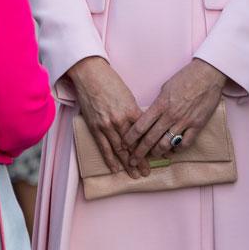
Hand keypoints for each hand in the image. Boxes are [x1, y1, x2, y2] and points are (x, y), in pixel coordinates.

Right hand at [67, 57, 142, 178]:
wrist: (90, 74)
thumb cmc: (111, 82)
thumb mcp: (128, 96)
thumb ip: (134, 112)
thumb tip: (141, 127)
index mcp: (132, 111)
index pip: (145, 134)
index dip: (151, 147)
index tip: (158, 155)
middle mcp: (120, 120)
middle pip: (133, 145)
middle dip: (140, 160)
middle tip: (147, 172)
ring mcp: (107, 125)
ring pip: (120, 149)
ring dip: (127, 164)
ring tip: (135, 175)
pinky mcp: (95, 127)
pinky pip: (104, 147)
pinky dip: (110, 159)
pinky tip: (116, 169)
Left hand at [121, 59, 225, 175]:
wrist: (208, 74)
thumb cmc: (186, 77)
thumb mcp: (165, 88)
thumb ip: (157, 104)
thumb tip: (150, 115)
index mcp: (160, 105)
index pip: (140, 126)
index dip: (130, 138)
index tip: (124, 145)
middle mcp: (170, 116)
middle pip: (150, 139)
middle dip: (139, 152)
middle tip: (132, 161)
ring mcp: (184, 122)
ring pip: (166, 145)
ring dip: (157, 152)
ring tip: (153, 154)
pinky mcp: (197, 126)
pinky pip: (185, 144)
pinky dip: (177, 149)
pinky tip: (173, 149)